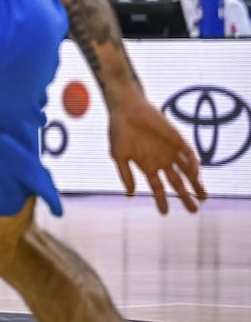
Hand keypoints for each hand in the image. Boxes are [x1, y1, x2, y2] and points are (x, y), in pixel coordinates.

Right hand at [108, 95, 205, 213]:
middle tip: (194, 210)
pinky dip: (193, 165)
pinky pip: (189, 154)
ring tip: (204, 197)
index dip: (161, 200)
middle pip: (177, 183)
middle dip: (186, 196)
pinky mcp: (177, 139)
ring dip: (196, 183)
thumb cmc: (119, 131)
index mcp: (147, 166)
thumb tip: (130, 195)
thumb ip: (125, 175)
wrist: (126, 108)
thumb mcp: (118, 156)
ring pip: (187, 171)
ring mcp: (170, 150)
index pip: (158, 187)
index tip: (164, 213)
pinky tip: (195, 174)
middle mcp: (161, 160)